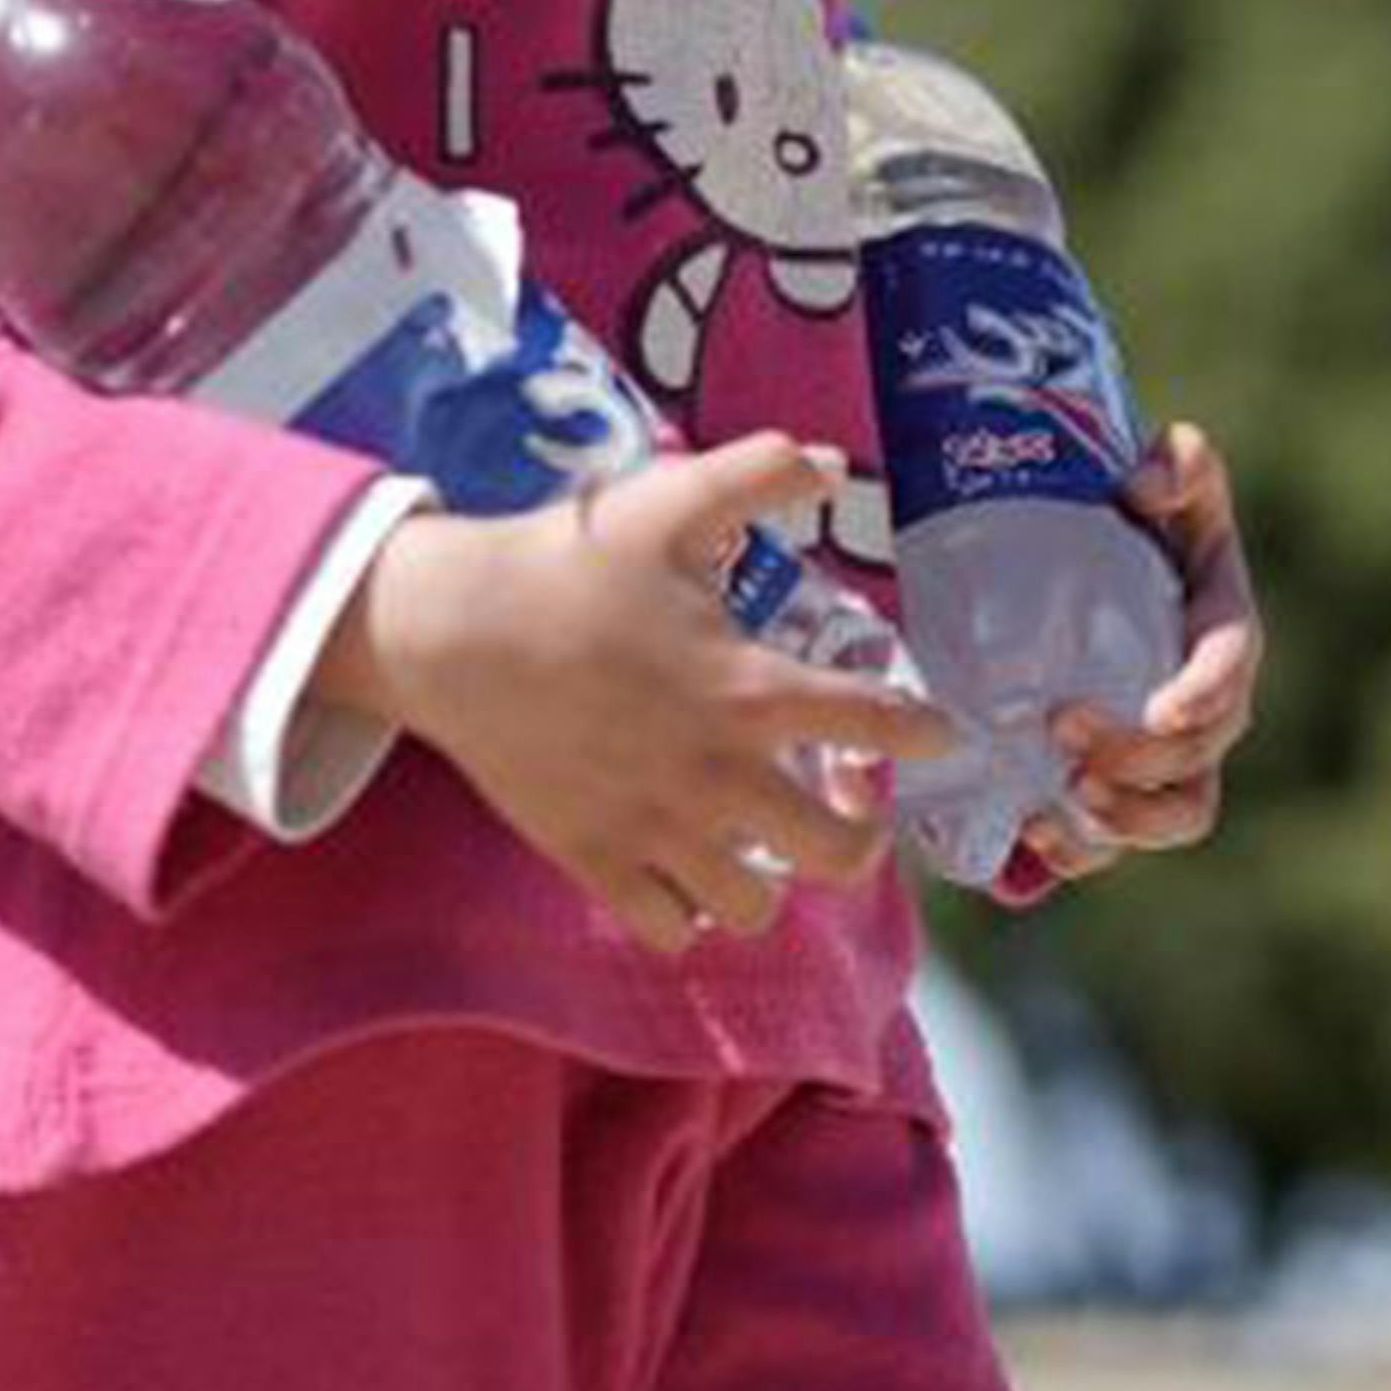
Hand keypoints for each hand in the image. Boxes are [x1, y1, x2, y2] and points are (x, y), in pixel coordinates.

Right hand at [328, 433, 951, 954]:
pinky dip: (689, 914)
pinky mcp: (595, 858)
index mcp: (750, 689)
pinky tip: (691, 873)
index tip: (938, 734)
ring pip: (753, 906)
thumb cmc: (567, 564)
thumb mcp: (669, 500)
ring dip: (772, 882)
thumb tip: (827, 462)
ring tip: (764, 847)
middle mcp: (717, 773)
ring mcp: (655, 826)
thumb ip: (757, 475)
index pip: (876, 725)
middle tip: (850, 814)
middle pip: (836, 852)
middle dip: (861, 838)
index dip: (924, 732)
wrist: (453, 629)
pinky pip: (668, 927)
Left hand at [1008, 417, 1266, 892]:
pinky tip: (1032, 839)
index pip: (1233, 666)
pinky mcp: (1120, 785)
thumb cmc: (1134, 515)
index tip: (1164, 707)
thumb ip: (1176, 461)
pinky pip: (1117, 840)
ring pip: (1177, 813)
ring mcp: (1166, 754)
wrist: (1085, 561)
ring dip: (1127, 820)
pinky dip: (1082, 851)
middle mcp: (1206, 703)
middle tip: (1064, 728)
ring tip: (1063, 804)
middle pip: (1198, 754)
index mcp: (1221, 628)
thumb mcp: (1164, 471)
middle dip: (1140, 755)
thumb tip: (1146, 487)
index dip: (1208, 694)